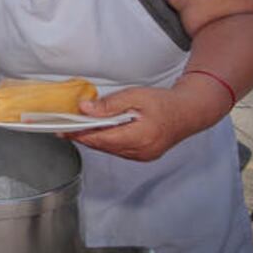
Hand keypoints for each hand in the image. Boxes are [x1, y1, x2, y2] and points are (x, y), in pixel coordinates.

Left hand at [62, 86, 194, 161]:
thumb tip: (85, 109)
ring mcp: (142, 156)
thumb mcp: (135, 96)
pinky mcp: (143, 156)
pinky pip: (118, 150)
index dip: (80, 134)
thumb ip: (109, 104)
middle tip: (64, 127)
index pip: (101, 139)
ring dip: (94, 139)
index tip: (63, 130)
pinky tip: (98, 131)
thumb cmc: (164, 102)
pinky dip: (106, 141)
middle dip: (83, 136)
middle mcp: (140, 151)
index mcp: (139, 137)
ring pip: (109, 149)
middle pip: (103, 146)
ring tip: (78, 127)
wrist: (189, 112)